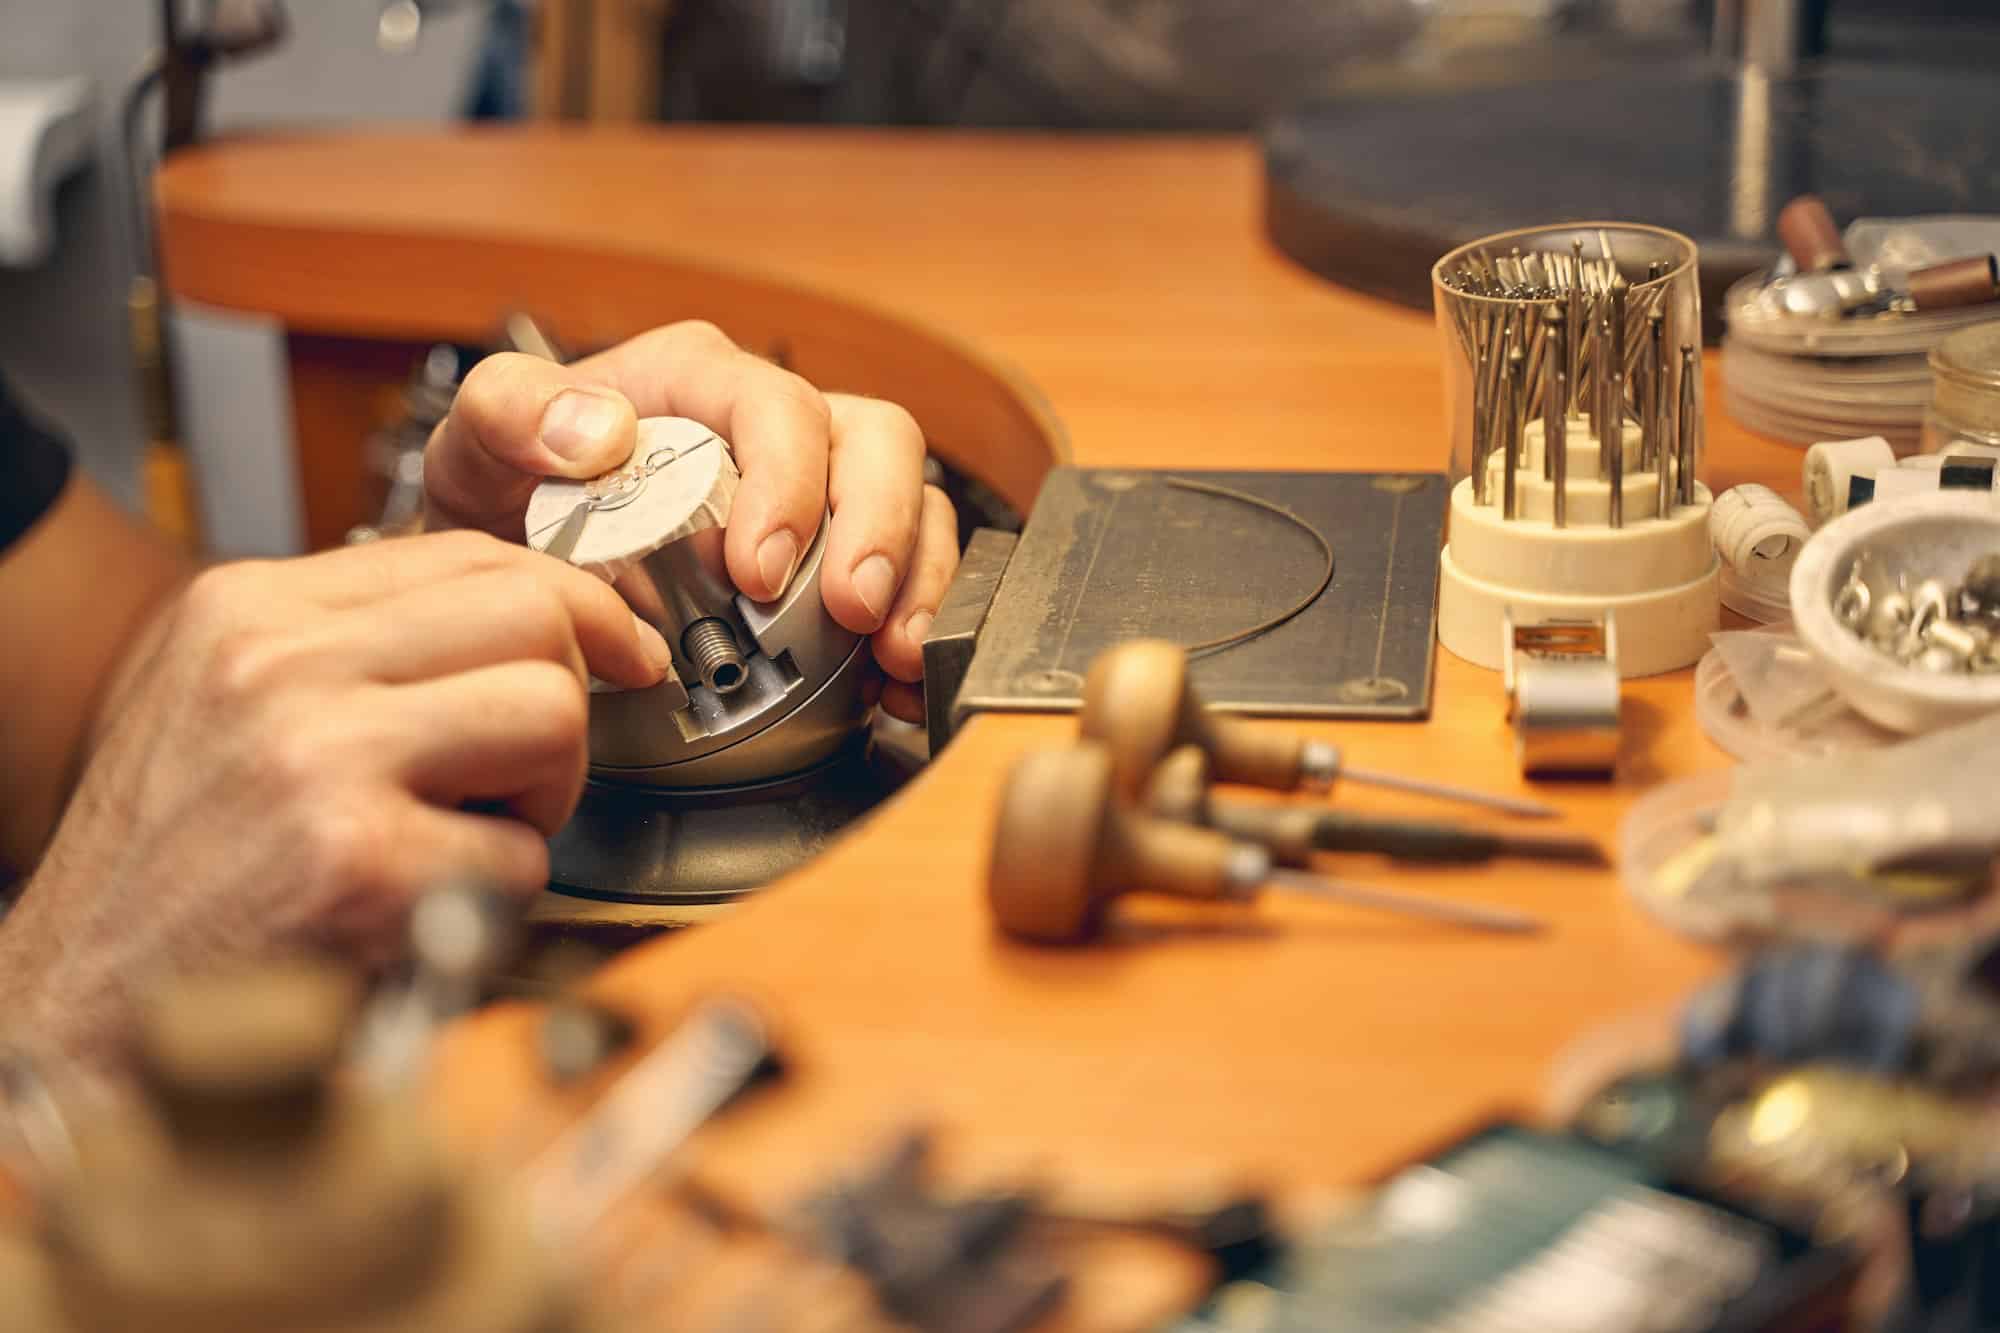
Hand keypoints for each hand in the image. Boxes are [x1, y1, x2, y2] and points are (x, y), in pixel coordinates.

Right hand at [0, 533, 668, 1070]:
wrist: (85, 1013)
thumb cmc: (173, 873)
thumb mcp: (233, 705)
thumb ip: (360, 650)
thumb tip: (529, 619)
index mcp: (252, 611)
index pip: (473, 552)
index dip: (575, 603)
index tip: (617, 650)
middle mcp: (277, 665)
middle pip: (533, 614)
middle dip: (570, 697)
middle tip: (533, 770)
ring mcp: (316, 758)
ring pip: (552, 714)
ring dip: (546, 795)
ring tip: (470, 841)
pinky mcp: (358, 865)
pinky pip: (525, 856)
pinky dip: (502, 901)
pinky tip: (430, 914)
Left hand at [421, 321, 957, 720]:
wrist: (515, 572)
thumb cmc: (507, 494)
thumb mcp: (477, 443)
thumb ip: (514, 412)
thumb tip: (597, 431)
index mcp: (701, 383)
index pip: (779, 406)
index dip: (790, 482)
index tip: (758, 568)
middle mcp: (777, 428)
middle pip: (878, 443)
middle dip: (882, 529)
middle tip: (852, 610)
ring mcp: (819, 493)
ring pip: (915, 506)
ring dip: (919, 583)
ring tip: (896, 655)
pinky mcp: (837, 559)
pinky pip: (909, 576)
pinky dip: (915, 630)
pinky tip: (894, 687)